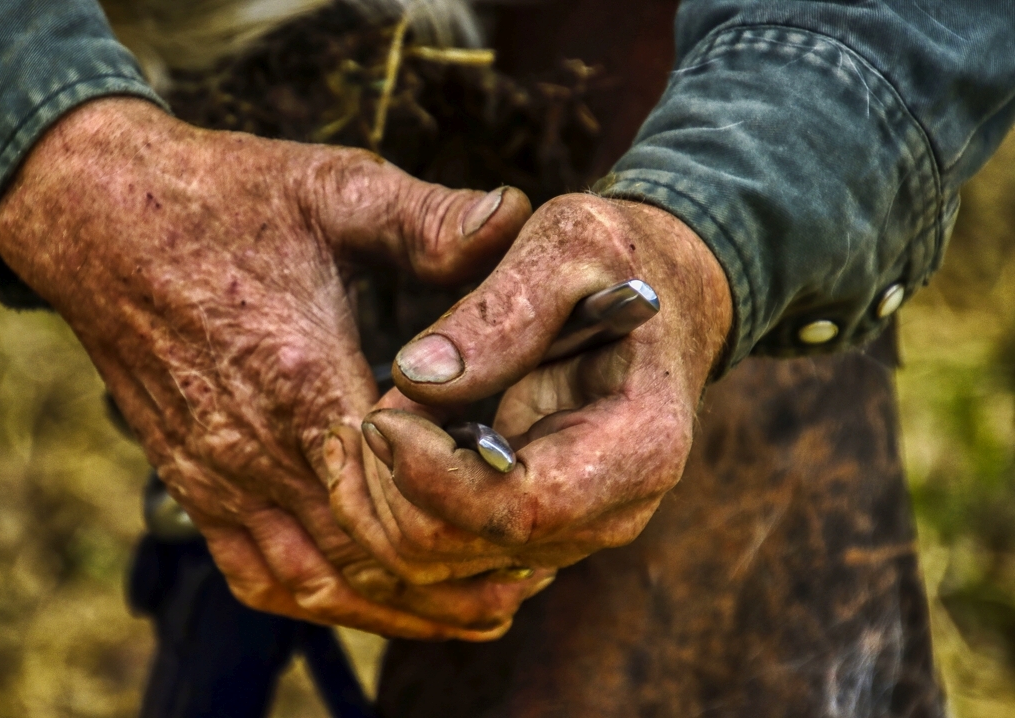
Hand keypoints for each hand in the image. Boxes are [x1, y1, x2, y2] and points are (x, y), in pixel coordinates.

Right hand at [0, 98, 550, 638]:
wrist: (96, 215)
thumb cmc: (221, 199)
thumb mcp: (333, 189)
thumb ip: (430, 217)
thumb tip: (517, 216)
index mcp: (300, 381)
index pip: (394, 503)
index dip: (468, 525)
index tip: (532, 519)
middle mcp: (253, 449)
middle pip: (367, 562)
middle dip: (452, 581)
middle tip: (528, 579)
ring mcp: (215, 476)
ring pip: (317, 585)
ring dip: (396, 607)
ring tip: (471, 609)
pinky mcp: (190, 483)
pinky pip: (256, 573)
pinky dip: (320, 601)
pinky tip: (369, 600)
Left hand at [326, 193, 731, 580]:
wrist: (661, 291)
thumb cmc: (617, 257)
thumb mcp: (569, 247)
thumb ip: (503, 311)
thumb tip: (418, 378)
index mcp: (640, 446)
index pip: (518, 510)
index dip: (434, 476)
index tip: (382, 414)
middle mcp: (612, 508)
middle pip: (469, 546)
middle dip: (395, 485)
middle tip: (367, 408)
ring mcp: (574, 525)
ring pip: (444, 556)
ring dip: (389, 495)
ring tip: (376, 412)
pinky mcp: (534, 521)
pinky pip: (448, 542)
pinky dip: (403, 498)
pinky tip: (394, 432)